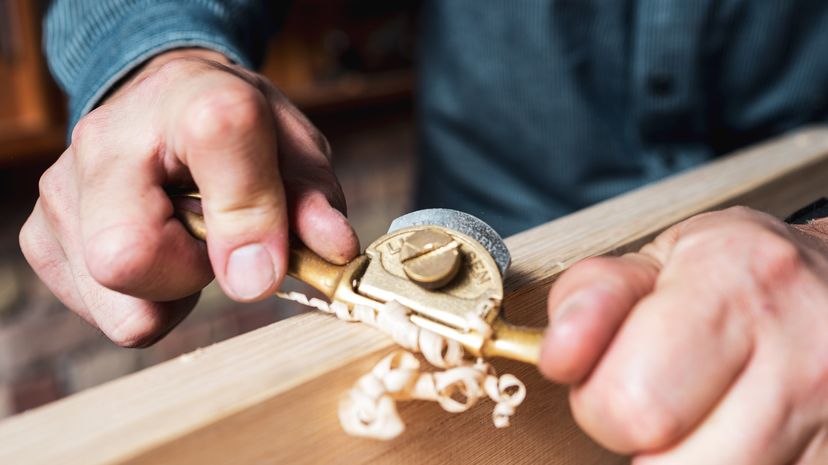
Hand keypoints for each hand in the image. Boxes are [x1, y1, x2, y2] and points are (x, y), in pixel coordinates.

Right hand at [19, 49, 358, 346]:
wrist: (165, 100)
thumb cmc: (235, 129)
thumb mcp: (294, 151)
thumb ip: (314, 201)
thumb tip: (333, 251)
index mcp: (193, 104)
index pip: (216, 167)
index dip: (250, 227)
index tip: (269, 263)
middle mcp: (108, 140)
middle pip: (128, 261)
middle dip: (191, 275)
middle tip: (215, 244)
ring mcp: (61, 190)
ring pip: (118, 304)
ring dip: (169, 292)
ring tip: (185, 242)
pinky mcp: (41, 235)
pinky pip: (102, 311)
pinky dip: (141, 299)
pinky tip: (157, 251)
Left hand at [540, 206, 827, 463]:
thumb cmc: (741, 275)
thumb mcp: (659, 260)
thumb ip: (593, 298)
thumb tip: (558, 355)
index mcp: (732, 283)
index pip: (630, 399)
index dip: (596, 399)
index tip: (602, 378)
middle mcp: (795, 353)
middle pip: (667, 463)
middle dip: (636, 437)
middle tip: (653, 398)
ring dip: (682, 459)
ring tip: (695, 414)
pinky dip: (725, 464)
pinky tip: (731, 430)